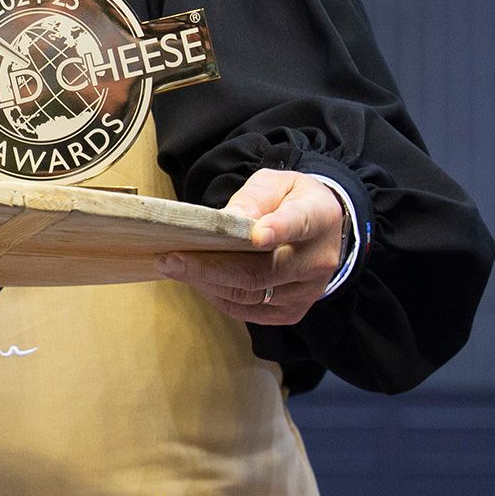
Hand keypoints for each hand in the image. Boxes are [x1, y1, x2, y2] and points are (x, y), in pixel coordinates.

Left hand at [155, 168, 347, 325]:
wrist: (323, 231)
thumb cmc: (292, 201)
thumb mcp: (276, 184)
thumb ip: (254, 198)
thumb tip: (229, 221)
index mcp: (318, 218)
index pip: (298, 224)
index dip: (277, 230)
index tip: (256, 236)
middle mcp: (318, 260)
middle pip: (262, 271)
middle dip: (211, 267)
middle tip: (171, 259)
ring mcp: (307, 291)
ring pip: (250, 295)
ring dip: (207, 282)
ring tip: (172, 267)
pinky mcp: (291, 311)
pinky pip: (248, 310)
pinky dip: (217, 295)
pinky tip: (196, 280)